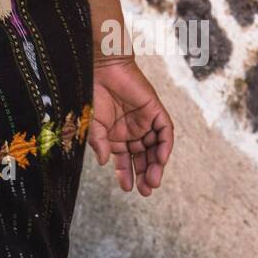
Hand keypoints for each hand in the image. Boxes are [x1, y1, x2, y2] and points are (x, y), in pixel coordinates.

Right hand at [88, 57, 173, 194]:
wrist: (102, 67)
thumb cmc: (93, 93)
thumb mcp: (93, 123)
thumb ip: (98, 142)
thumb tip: (103, 162)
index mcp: (117, 136)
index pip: (126, 160)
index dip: (127, 175)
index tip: (127, 189)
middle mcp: (133, 131)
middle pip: (143, 158)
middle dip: (145, 175)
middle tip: (146, 191)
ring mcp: (145, 122)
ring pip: (156, 148)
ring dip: (156, 165)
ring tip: (153, 181)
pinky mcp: (155, 111)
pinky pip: (165, 132)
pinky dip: (165, 146)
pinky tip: (160, 159)